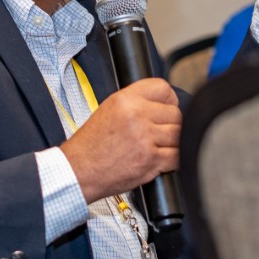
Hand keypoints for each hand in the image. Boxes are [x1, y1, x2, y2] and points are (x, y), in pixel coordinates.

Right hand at [61, 78, 179, 203]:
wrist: (80, 169)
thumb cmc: (92, 144)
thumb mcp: (110, 109)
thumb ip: (136, 102)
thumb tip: (163, 104)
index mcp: (126, 99)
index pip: (164, 89)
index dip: (168, 101)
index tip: (166, 109)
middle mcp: (137, 115)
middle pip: (175, 114)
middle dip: (170, 124)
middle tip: (158, 133)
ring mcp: (146, 138)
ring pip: (179, 134)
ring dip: (171, 143)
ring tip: (156, 147)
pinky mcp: (151, 160)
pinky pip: (177, 156)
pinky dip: (172, 160)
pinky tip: (158, 159)